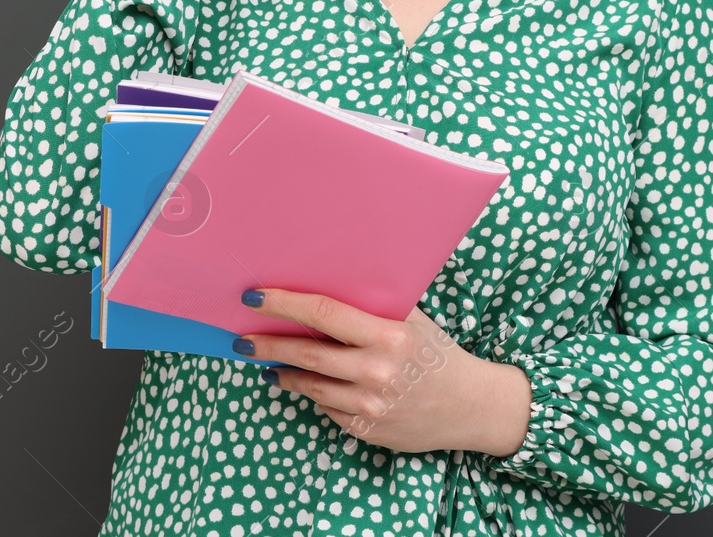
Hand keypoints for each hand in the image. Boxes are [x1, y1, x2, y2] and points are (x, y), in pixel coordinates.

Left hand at [236, 288, 524, 455]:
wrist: (471, 405)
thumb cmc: (438, 353)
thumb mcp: (413, 320)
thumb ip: (374, 306)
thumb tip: (321, 283)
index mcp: (389, 335)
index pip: (324, 313)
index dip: (284, 303)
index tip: (254, 298)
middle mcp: (377, 371)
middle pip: (307, 354)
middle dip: (268, 345)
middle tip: (241, 339)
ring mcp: (370, 406)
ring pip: (311, 386)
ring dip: (283, 373)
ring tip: (265, 364)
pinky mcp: (367, 431)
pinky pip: (328, 409)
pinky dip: (315, 395)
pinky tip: (305, 385)